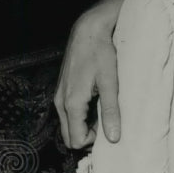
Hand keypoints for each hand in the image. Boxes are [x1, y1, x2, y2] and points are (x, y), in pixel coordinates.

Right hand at [54, 2, 121, 148]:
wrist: (88, 30)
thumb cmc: (101, 53)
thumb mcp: (110, 83)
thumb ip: (110, 111)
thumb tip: (114, 138)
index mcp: (71, 104)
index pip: (76, 140)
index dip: (94, 141)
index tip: (110, 130)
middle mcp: (60, 103)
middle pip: (69, 136)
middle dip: (88, 136)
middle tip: (108, 124)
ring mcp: (59, 96)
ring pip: (69, 124)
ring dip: (86, 125)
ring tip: (105, 112)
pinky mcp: (63, 89)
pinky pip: (69, 113)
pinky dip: (82, 115)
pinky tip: (97, 102)